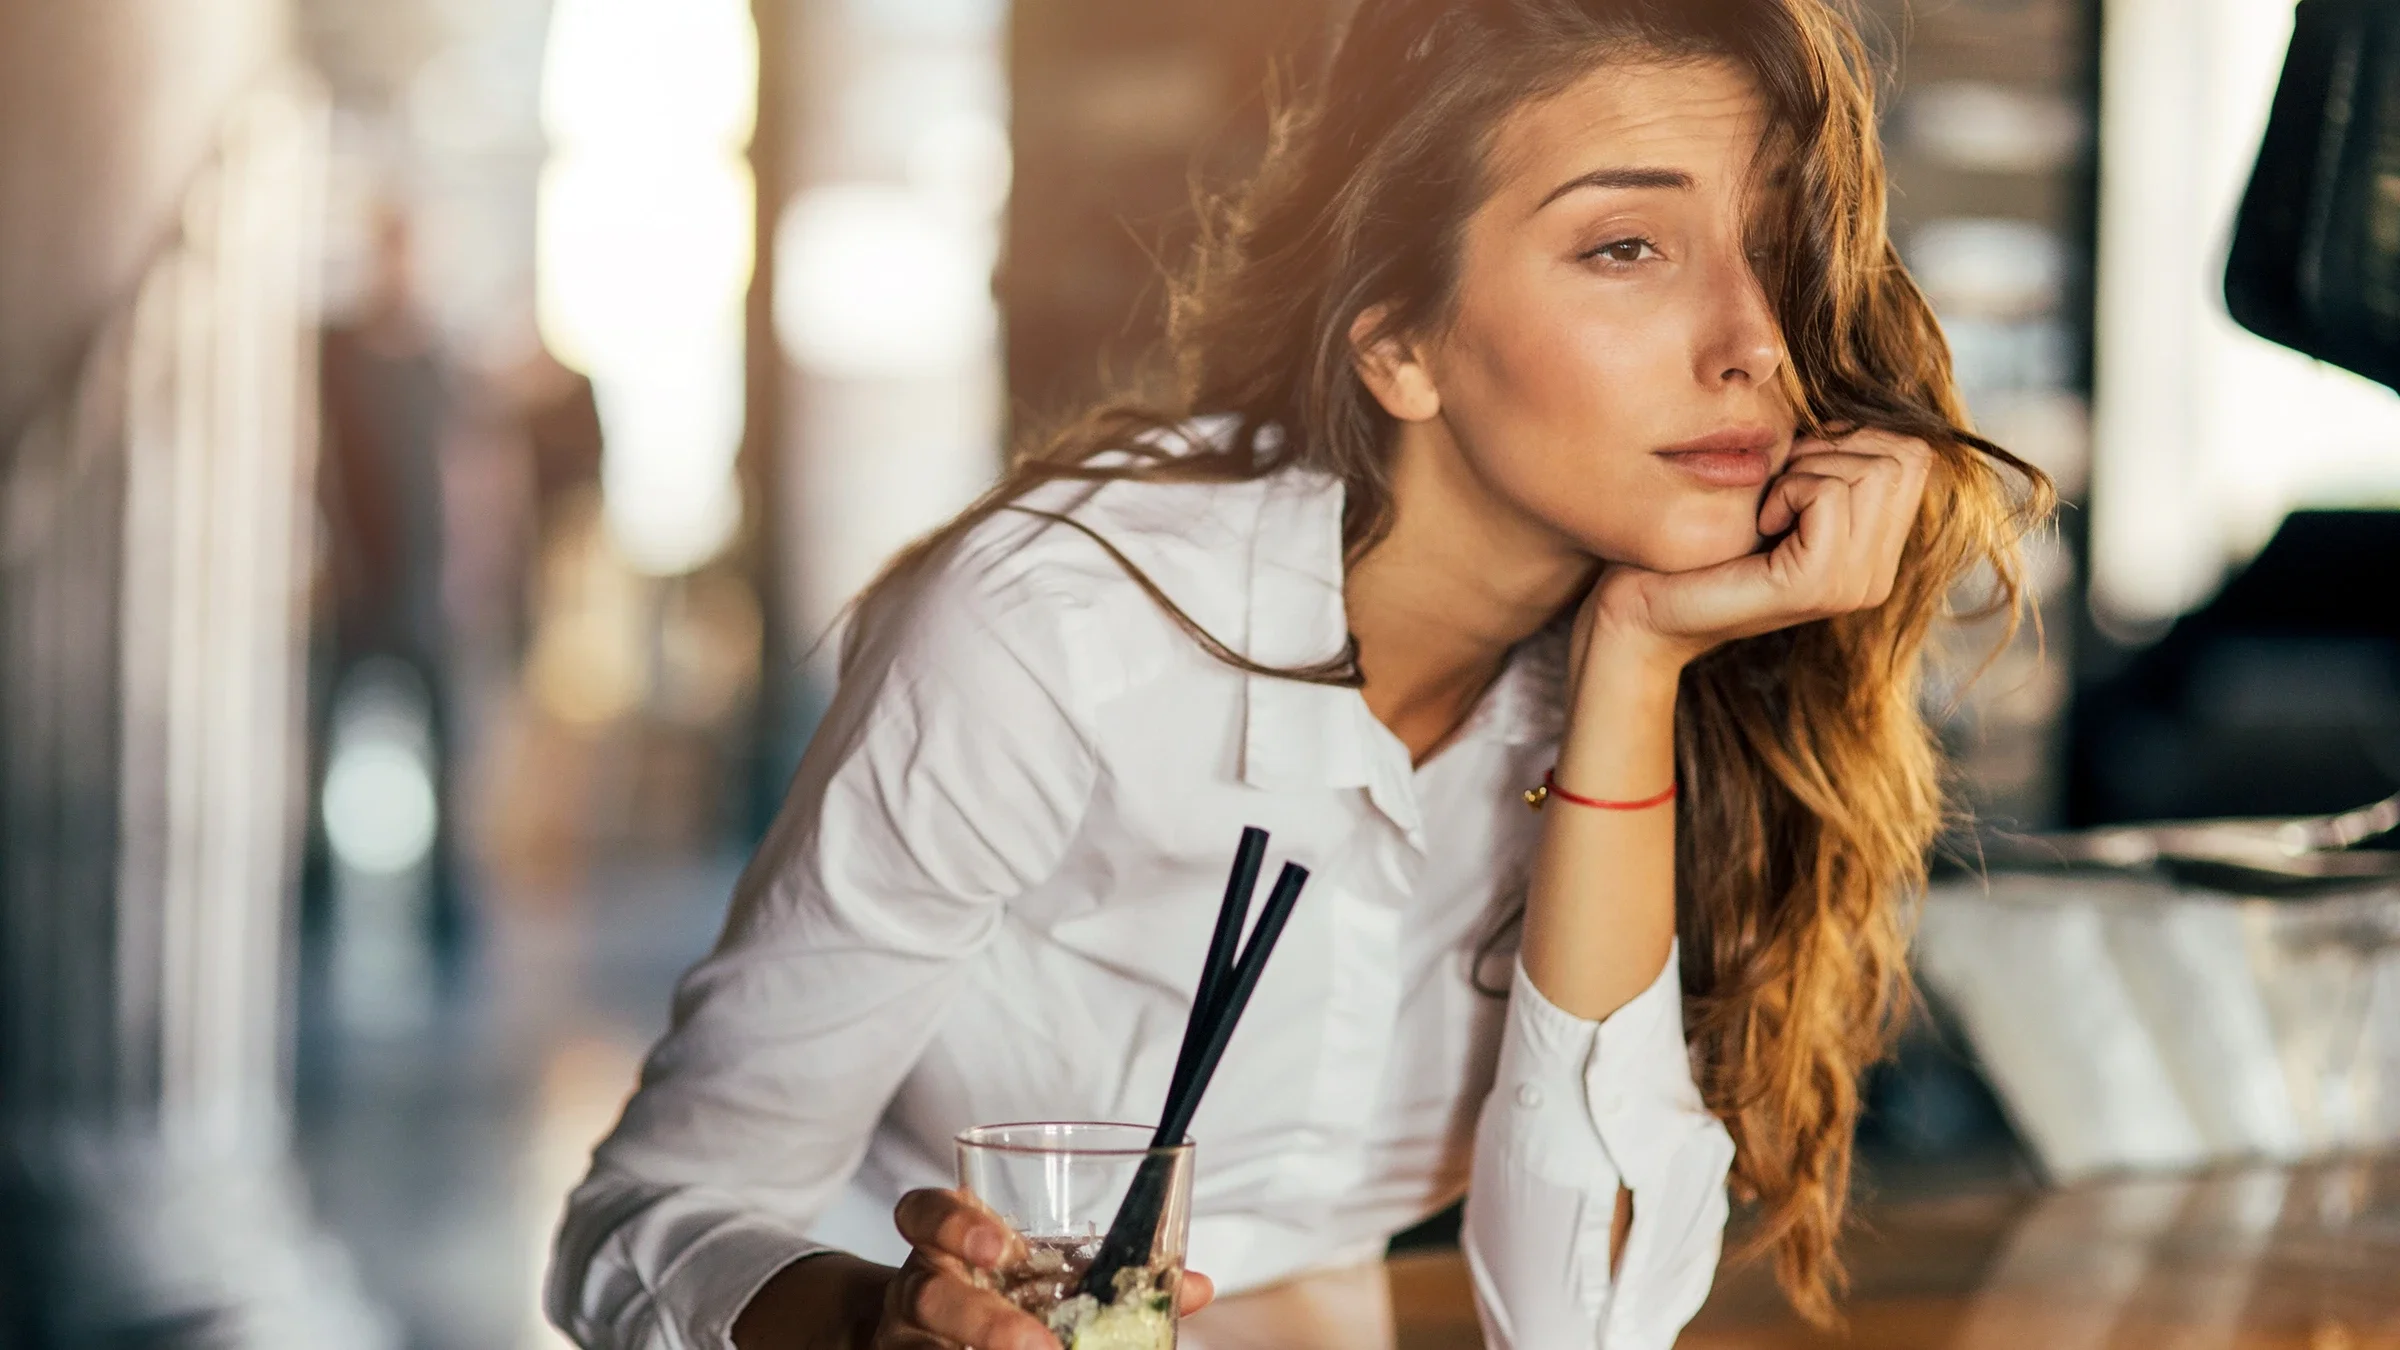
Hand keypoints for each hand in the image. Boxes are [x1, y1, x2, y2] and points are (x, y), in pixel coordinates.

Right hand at [865, 1189, 1215, 1349]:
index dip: (953, 1224)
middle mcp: (918, 1288)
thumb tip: (1197, 1286)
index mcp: (944, 1242)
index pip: (923, 1213)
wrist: (916, 1333)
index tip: (1002, 1247)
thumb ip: (1105, 1270)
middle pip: (928, 1296)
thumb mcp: (1039, 1268)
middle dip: (983, 1322)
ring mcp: (908, 1339)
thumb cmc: (998, 1289)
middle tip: (1038, 1346)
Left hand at [1579, 428, 1933, 679]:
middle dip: (1836, 449)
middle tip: (1780, 484)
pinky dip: (1790, 489)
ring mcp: (1854, 586)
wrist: (1645, 607)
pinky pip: (1830, 493)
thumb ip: (1831, 456)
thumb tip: (1862, 388)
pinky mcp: (1815, 585)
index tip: (1795, 466)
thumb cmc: (1699, 540)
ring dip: (1810, 468)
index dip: (1854, 437)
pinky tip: (1762, 521)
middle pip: (1905, 456)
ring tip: (1771, 505)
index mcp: (1877, 553)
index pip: (1917, 453)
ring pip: (1874, 470)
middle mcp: (1877, 576)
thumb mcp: (1777, 487)